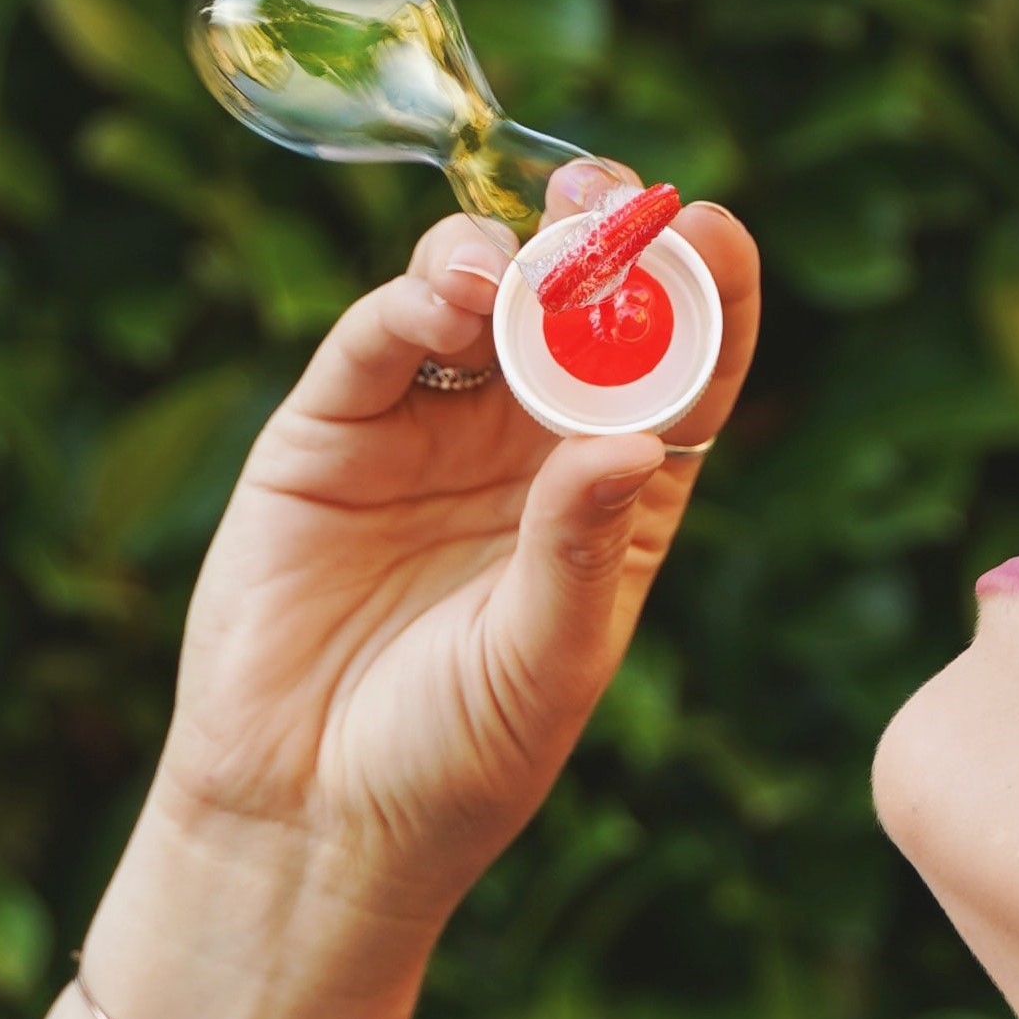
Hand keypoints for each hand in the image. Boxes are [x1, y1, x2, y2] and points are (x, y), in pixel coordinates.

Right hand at [121, 166, 758, 954]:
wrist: (307, 820)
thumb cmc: (454, 762)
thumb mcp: (544, 661)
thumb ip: (580, 548)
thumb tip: (633, 443)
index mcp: (616, 493)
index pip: (686, 369)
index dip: (706, 289)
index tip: (712, 227)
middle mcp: (529, 443)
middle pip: (585, 307)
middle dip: (601, 239)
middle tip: (607, 197)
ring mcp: (429, 427)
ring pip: (481, 298)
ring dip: (505, 258)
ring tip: (513, 270)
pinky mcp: (332, 430)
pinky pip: (379, 337)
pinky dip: (413, 300)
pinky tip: (446, 300)